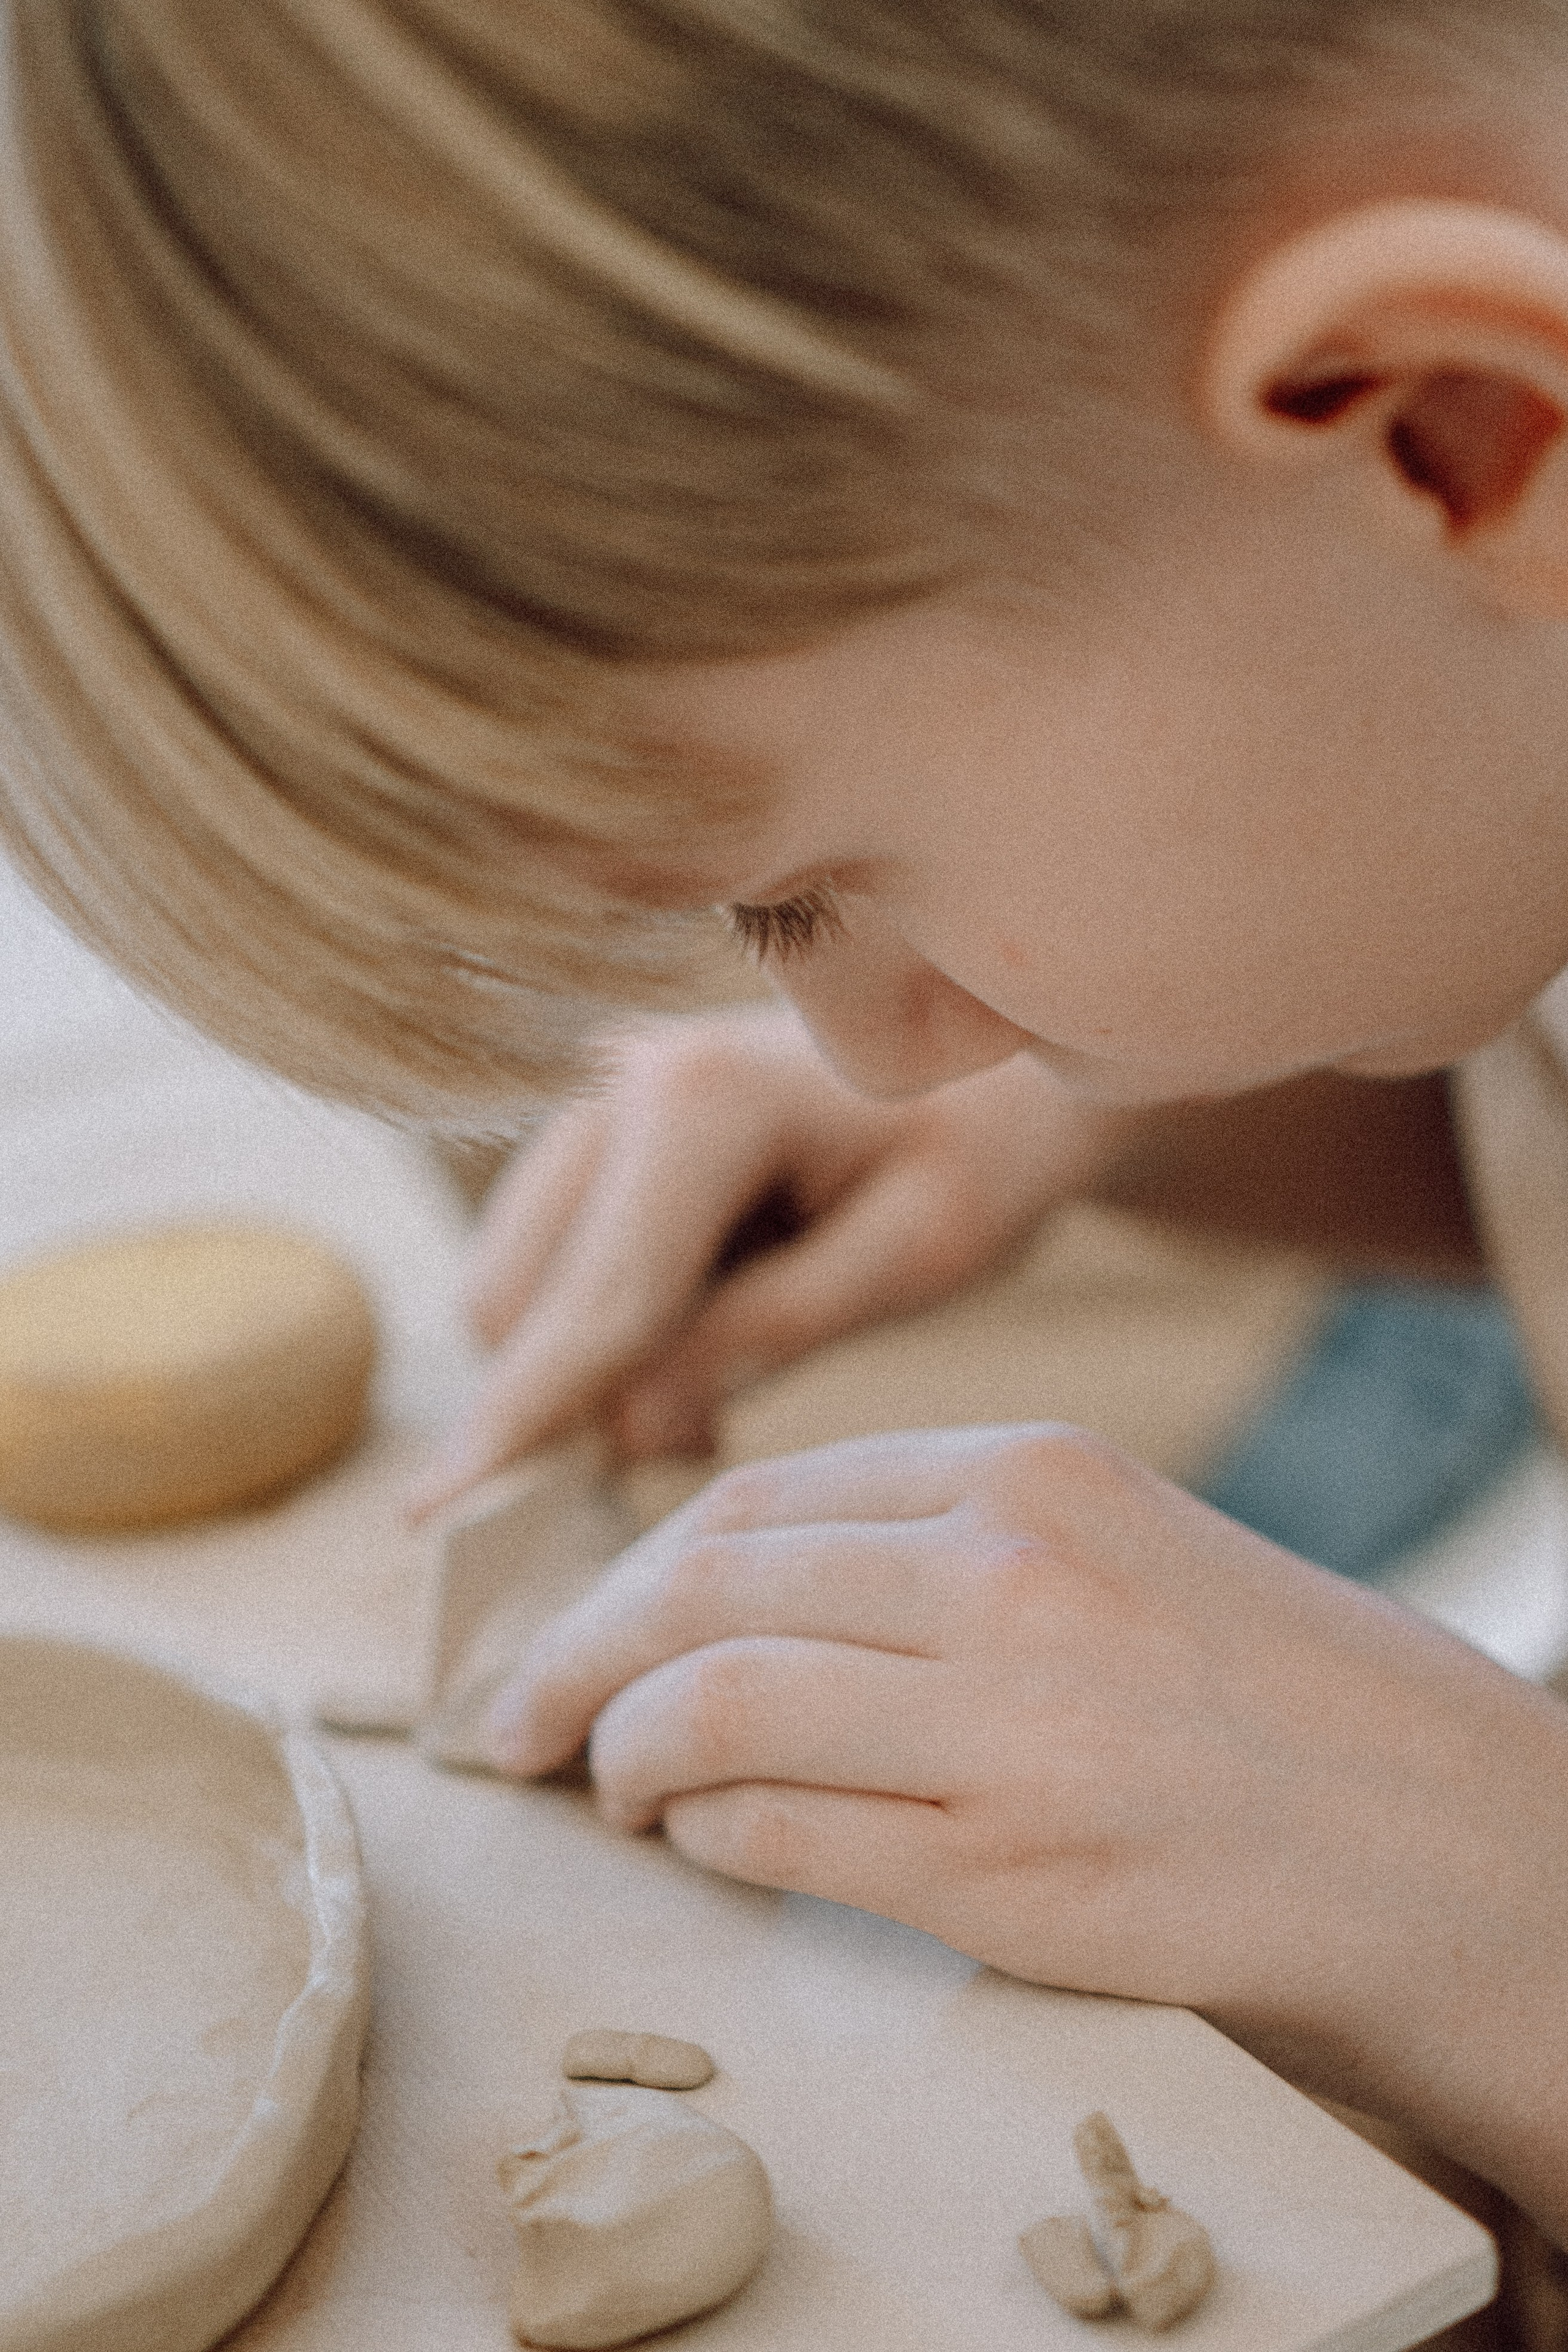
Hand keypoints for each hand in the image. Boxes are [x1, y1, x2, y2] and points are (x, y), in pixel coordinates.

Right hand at [412, 1005, 1131, 1511]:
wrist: (1003, 1052)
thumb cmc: (985, 1149)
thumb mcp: (918, 1254)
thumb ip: (776, 1330)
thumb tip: (626, 1430)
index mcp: (702, 1100)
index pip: (593, 1304)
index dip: (523, 1424)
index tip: (440, 1527)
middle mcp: (618, 1078)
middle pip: (515, 1299)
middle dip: (568, 1406)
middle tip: (702, 1447)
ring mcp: (593, 1096)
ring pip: (514, 1288)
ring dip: (585, 1372)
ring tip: (723, 1385)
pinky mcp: (592, 1131)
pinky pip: (547, 1267)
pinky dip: (598, 1333)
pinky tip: (704, 1333)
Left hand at [488, 1423, 1567, 2234]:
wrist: (1442, 1841)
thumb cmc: (1266, 1689)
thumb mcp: (1109, 1543)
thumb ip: (934, 1545)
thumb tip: (736, 1590)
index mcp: (1029, 1473)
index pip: (757, 1500)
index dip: (629, 1570)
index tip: (578, 1623)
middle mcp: (1007, 1577)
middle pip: (702, 1584)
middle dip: (575, 1652)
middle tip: (518, 1715)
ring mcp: (1005, 1726)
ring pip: (716, 1704)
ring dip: (621, 1751)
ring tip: (602, 1784)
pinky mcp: (1006, 1874)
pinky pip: (782, 1833)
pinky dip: (706, 1833)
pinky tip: (701, 1839)